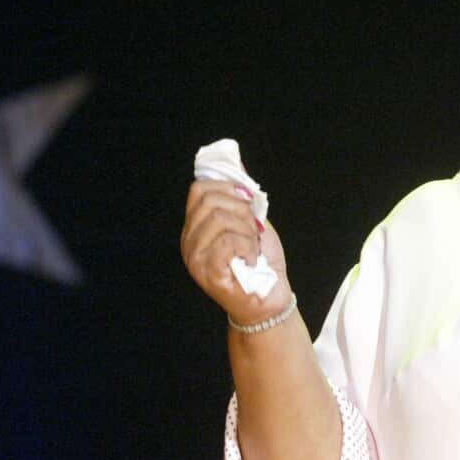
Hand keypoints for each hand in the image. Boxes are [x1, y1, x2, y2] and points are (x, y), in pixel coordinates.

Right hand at [180, 180, 292, 326]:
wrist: (270, 299)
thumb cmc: (261, 262)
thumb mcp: (252, 221)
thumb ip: (240, 195)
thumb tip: (234, 160)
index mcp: (196, 227)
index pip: (199, 189)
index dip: (228, 188)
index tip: (248, 202)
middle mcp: (189, 241)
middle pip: (209, 200)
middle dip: (241, 210)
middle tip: (253, 231)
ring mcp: (195, 259)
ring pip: (220, 219)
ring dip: (247, 231)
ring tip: (252, 248)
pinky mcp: (207, 273)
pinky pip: (227, 242)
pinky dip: (247, 248)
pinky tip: (250, 261)